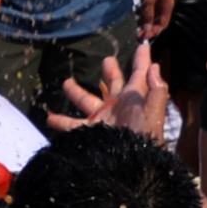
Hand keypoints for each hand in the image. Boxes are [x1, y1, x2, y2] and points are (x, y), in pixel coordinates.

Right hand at [53, 41, 171, 140]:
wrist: (126, 161)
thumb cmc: (142, 134)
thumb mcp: (152, 111)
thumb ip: (156, 90)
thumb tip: (154, 66)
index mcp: (135, 98)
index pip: (139, 75)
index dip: (142, 60)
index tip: (144, 46)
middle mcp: (118, 105)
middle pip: (113, 83)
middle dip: (111, 71)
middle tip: (107, 60)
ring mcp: (102, 118)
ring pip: (86, 100)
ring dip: (76, 92)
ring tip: (66, 83)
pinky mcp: (89, 131)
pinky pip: (72, 124)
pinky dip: (60, 121)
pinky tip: (49, 117)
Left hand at [137, 0, 175, 38]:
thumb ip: (148, 14)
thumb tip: (148, 30)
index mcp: (167, 7)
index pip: (162, 24)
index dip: (153, 32)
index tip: (143, 37)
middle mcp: (166, 4)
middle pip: (158, 19)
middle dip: (149, 27)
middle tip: (137, 33)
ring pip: (153, 13)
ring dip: (146, 19)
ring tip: (136, 25)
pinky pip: (150, 6)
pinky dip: (144, 11)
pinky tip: (137, 13)